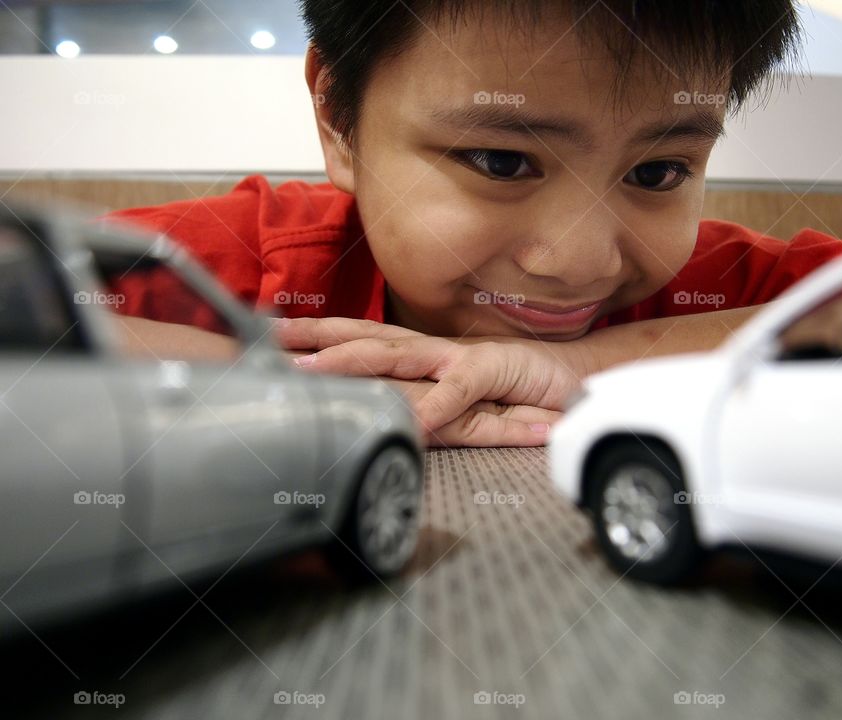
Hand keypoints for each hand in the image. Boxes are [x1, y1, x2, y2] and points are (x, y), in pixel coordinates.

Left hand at [271, 317, 590, 445]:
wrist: (569, 376)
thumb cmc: (510, 387)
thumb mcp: (452, 399)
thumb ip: (417, 402)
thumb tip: (376, 413)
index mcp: (417, 353)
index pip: (355, 340)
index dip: (311, 337)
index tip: (262, 338)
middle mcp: (430, 349)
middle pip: (362, 337)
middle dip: (310, 337)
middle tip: (262, 342)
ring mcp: (458, 356)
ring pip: (397, 354)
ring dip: (352, 361)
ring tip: (311, 370)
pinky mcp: (493, 371)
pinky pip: (458, 393)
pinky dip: (434, 406)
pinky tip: (409, 423)